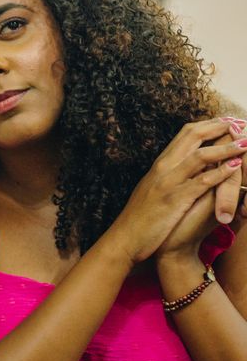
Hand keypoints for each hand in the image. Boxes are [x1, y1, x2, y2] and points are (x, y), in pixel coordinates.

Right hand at [112, 118, 246, 264]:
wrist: (125, 238)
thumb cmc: (142, 218)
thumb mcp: (155, 191)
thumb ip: (171, 178)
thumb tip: (191, 172)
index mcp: (160, 164)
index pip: (186, 133)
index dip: (209, 125)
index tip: (228, 122)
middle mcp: (163, 167)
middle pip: (193, 135)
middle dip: (220, 127)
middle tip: (241, 124)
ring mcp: (168, 182)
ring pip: (200, 156)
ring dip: (226, 147)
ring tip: (246, 143)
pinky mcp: (174, 199)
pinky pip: (201, 181)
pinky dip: (220, 172)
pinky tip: (236, 167)